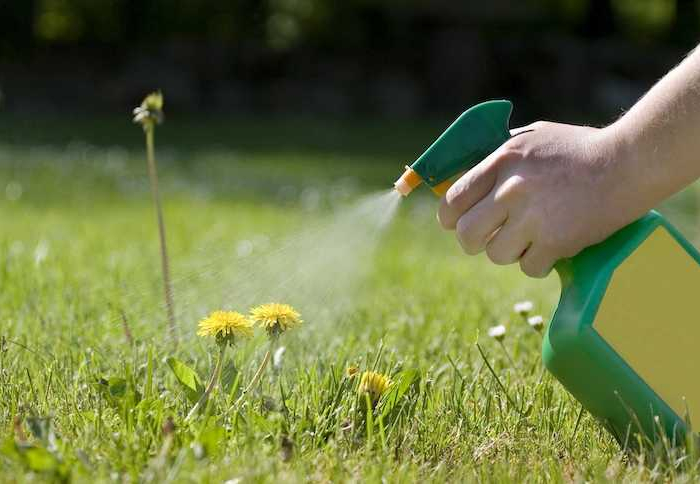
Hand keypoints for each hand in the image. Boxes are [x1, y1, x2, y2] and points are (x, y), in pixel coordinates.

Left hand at [437, 121, 646, 277]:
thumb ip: (496, 157)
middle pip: (466, 235)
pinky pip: (528, 267)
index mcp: (501, 160)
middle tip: (488, 238)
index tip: (455, 223)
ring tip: (528, 237)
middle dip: (473, 241)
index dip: (449, 218)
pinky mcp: (557, 242)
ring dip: (509, 251)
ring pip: (496, 254)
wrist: (628, 163)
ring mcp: (533, 217)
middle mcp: (511, 189)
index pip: (453, 200)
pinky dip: (537, 262)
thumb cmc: (578, 149)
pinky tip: (551, 246)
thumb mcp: (531, 138)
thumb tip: (460, 179)